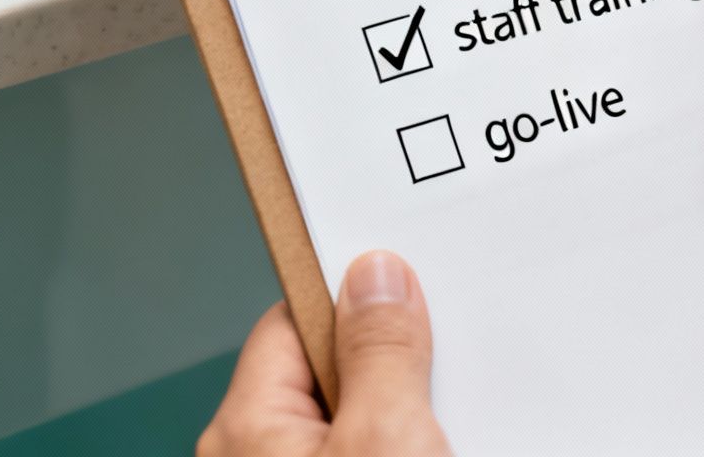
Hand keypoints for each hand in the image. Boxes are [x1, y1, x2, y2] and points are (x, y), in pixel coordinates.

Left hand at [200, 251, 451, 456]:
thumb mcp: (386, 439)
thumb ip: (381, 352)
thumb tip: (375, 276)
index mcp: (247, 428)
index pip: (293, 321)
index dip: (350, 293)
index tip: (402, 267)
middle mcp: (257, 455)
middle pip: (329, 368)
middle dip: (390, 358)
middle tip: (448, 350)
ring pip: (355, 417)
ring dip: (406, 410)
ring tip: (456, 413)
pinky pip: (367, 449)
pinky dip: (403, 443)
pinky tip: (447, 442)